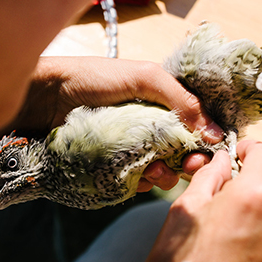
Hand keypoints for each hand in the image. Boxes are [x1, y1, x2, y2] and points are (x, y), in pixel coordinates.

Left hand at [18, 56, 222, 191]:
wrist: (45, 98)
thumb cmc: (94, 79)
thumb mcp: (144, 78)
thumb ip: (181, 101)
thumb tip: (215, 132)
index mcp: (160, 106)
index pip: (192, 129)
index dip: (203, 144)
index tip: (208, 156)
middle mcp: (148, 128)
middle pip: (180, 154)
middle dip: (187, 164)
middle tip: (187, 167)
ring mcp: (130, 149)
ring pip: (160, 171)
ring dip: (165, 175)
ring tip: (154, 171)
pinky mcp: (112, 168)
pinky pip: (135, 182)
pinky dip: (141, 183)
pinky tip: (138, 177)